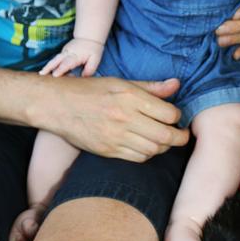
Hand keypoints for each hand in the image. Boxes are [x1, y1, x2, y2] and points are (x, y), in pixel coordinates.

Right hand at [40, 37, 104, 77]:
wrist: (89, 37)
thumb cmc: (93, 49)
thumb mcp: (95, 59)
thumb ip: (90, 69)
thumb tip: (83, 78)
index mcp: (76, 55)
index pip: (67, 63)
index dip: (61, 69)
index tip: (55, 75)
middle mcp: (68, 53)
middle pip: (56, 60)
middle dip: (48, 67)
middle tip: (41, 74)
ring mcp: (64, 52)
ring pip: (55, 60)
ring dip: (49, 67)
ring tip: (42, 74)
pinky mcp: (63, 54)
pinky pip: (57, 60)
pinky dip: (53, 66)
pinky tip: (50, 73)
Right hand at [40, 75, 188, 161]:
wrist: (58, 106)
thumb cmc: (90, 91)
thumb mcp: (120, 82)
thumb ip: (150, 87)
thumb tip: (176, 84)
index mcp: (130, 97)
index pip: (168, 113)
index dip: (178, 117)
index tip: (176, 117)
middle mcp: (124, 117)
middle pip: (165, 135)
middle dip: (179, 137)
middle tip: (182, 134)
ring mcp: (115, 136)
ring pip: (153, 149)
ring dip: (164, 146)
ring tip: (164, 140)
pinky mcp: (108, 151)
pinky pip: (138, 158)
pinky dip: (148, 154)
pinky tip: (148, 146)